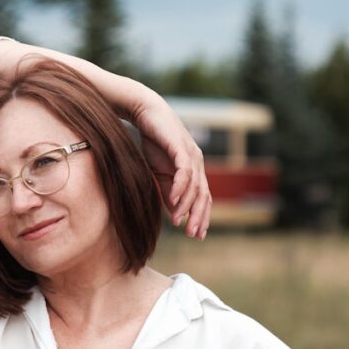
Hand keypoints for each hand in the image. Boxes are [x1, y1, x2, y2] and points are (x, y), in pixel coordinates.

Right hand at [130, 92, 211, 239]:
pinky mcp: (180, 147)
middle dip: (199, 216)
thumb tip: (176, 216)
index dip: (201, 216)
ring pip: (194, 186)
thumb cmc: (153, 142)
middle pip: (203, 195)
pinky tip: (174, 201)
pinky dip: (180, 187)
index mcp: (194, 169)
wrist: (145, 113)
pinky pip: (184, 171)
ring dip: (187, 205)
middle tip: (194, 235)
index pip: (203, 197)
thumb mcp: (159, 173)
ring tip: (179, 222)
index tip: (198, 235)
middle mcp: (197, 162)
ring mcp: (191, 154)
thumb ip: (168, 193)